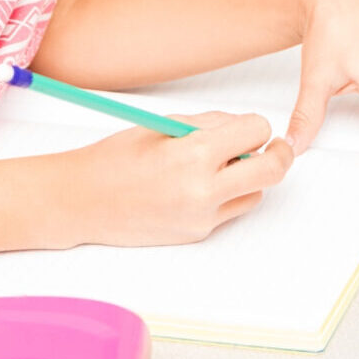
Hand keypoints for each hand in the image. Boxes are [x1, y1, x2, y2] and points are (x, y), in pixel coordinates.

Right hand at [59, 111, 295, 246]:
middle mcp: (203, 189)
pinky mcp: (197, 234)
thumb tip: (246, 127)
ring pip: (256, 193)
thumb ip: (211, 124)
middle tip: (270, 145)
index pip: (257, 131)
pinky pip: (231, 211)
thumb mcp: (164, 125)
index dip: (255, 124)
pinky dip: (226, 196)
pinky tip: (198, 186)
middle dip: (276, 152)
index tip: (247, 125)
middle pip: (272, 169)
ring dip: (249, 177)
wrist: (82, 202)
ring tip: (219, 166)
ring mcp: (202, 217)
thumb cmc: (116, 158)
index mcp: (194, 153)